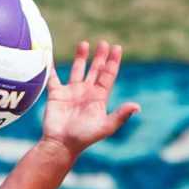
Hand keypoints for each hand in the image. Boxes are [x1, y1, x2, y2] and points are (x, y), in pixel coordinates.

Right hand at [39, 40, 139, 157]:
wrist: (61, 145)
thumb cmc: (84, 138)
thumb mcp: (105, 127)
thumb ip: (120, 116)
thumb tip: (137, 106)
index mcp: (99, 98)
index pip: (108, 75)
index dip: (113, 62)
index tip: (117, 47)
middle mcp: (86, 93)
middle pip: (95, 70)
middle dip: (100, 57)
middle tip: (103, 43)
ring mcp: (71, 92)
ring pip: (78, 70)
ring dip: (81, 57)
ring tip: (84, 43)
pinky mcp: (56, 94)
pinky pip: (54, 77)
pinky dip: (52, 67)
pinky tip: (51, 56)